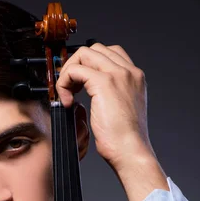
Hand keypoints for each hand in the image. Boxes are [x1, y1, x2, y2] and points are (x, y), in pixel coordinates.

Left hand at [57, 42, 153, 171]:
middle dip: (76, 65)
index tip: (79, 84)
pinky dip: (65, 83)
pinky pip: (75, 70)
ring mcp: (117, 75)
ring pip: (83, 54)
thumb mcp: (122, 111)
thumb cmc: (126, 141)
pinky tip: (68, 102)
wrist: (131, 151)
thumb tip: (93, 94)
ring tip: (68, 94)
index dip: (89, 65)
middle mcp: (128, 72)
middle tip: (70, 89)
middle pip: (94, 49)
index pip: (109, 53)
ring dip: (69, 72)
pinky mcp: (104, 83)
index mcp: (134, 78)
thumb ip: (112, 96)